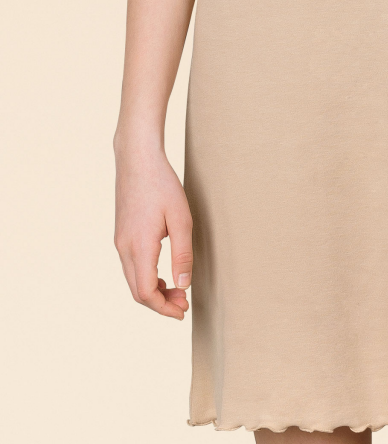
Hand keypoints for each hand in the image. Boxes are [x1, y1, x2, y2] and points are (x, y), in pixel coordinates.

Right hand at [113, 141, 192, 319]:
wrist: (137, 159)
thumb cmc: (162, 185)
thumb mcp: (181, 219)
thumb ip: (183, 254)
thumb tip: (184, 285)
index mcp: (139, 246)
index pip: (146, 293)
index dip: (164, 308)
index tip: (183, 311)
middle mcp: (124, 248)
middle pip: (137, 292)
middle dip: (160, 303)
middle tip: (184, 303)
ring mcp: (120, 241)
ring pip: (133, 280)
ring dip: (154, 291)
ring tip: (178, 289)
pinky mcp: (121, 234)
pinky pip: (131, 267)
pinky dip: (147, 277)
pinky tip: (164, 273)